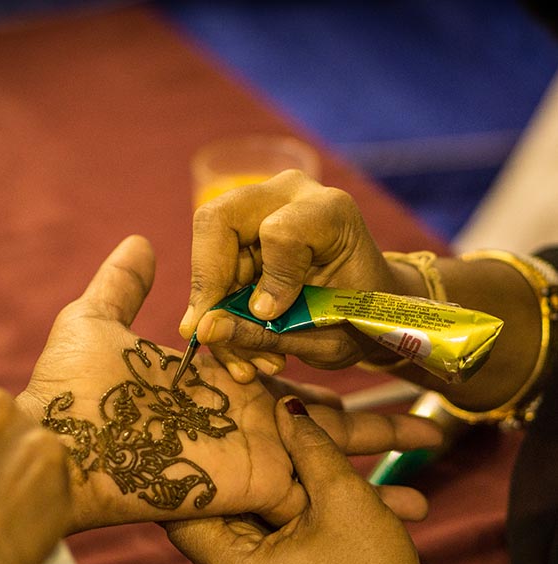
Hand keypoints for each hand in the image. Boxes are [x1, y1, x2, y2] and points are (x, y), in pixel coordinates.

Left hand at [17, 236, 438, 532]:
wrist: (68, 450)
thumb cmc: (79, 384)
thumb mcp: (95, 319)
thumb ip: (124, 283)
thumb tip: (140, 239)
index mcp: (215, 379)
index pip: (281, 365)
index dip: (321, 354)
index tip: (360, 338)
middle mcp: (244, 416)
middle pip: (319, 411)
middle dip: (369, 413)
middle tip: (421, 399)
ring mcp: (257, 451)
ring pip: (333, 447)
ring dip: (382, 442)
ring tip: (435, 433)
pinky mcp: (266, 481)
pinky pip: (325, 482)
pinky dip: (372, 485)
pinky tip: (418, 482)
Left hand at [166, 397, 446, 563]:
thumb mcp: (344, 496)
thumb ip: (310, 443)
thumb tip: (287, 405)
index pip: (185, 511)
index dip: (198, 468)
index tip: (205, 434)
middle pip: (219, 517)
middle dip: (241, 477)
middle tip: (239, 435)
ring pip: (245, 529)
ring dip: (269, 496)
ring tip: (279, 460)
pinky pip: (261, 549)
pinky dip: (280, 520)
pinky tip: (302, 494)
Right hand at [179, 170, 402, 380]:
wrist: (365, 310)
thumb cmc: (356, 321)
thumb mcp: (322, 339)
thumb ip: (264, 332)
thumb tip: (205, 330)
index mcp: (329, 212)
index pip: (279, 232)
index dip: (268, 280)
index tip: (269, 316)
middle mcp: (289, 196)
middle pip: (217, 223)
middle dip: (209, 289)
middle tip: (211, 335)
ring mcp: (259, 210)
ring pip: (206, 252)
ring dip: (214, 312)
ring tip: (245, 361)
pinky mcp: (240, 233)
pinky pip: (209, 267)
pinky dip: (217, 313)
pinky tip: (240, 352)